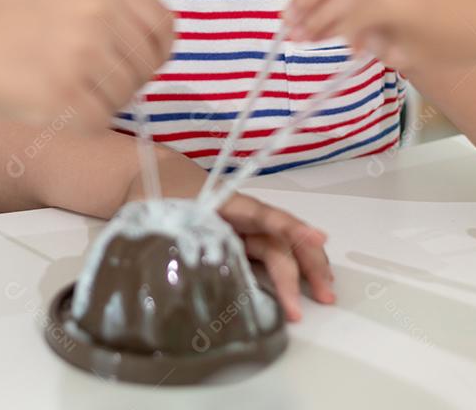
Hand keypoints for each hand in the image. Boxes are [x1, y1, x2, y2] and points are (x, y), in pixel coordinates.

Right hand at [0, 0, 174, 128]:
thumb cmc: (13, 25)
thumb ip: (115, 9)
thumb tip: (160, 43)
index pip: (164, 25)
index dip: (157, 49)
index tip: (143, 60)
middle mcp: (98, 16)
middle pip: (147, 66)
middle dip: (127, 79)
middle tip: (90, 78)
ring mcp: (83, 56)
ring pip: (126, 96)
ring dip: (102, 100)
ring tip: (63, 86)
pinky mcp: (66, 95)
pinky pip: (100, 120)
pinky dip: (82, 121)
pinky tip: (53, 102)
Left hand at [123, 155, 334, 319]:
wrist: (149, 177)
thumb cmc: (153, 193)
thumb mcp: (151, 213)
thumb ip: (160, 236)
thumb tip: (166, 266)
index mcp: (224, 203)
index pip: (263, 215)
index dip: (290, 227)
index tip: (318, 238)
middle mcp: (240, 215)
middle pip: (281, 237)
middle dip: (307, 263)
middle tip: (326, 296)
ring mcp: (241, 228)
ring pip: (280, 248)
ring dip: (304, 271)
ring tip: (325, 298)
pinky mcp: (238, 242)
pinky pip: (269, 255)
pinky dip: (289, 272)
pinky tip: (302, 290)